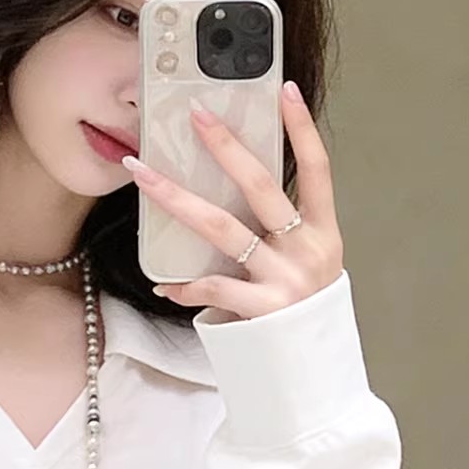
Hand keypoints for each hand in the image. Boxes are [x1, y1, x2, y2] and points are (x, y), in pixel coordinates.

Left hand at [121, 79, 342, 320]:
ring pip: (223, 228)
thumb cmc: (303, 315)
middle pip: (261, 187)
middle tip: (195, 114)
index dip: (302, 129)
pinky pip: (214, 287)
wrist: (315, 378)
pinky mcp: (263, 312)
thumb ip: (283, 234)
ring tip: (144, 177)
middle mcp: (308, 252)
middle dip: (225, 146)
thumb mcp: (308, 267)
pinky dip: (186, 286)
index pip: (317, 169)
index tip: (284, 90)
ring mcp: (286, 280)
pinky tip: (166, 285)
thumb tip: (234, 193)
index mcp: (324, 234)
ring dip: (177, 199)